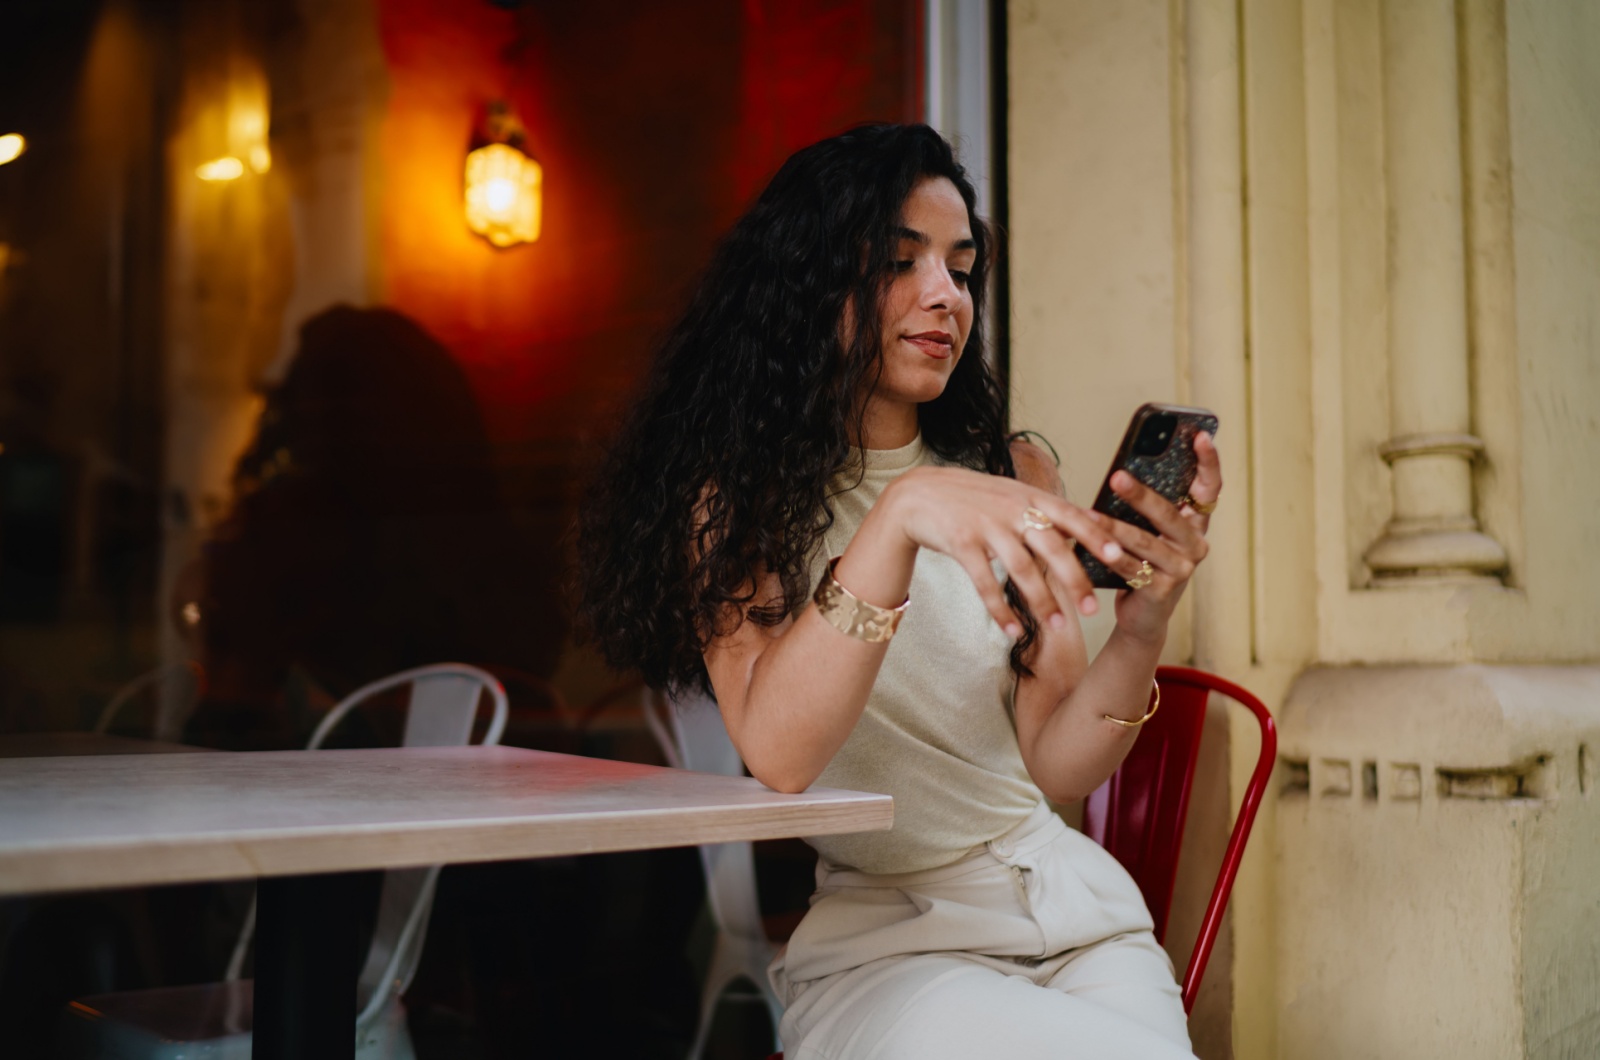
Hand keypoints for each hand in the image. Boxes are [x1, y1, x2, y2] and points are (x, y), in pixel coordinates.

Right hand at [881, 465, 1128, 636]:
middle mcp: (1011, 509)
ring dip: (1041, 601)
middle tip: (1092, 609)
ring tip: (1058, 627)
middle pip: (1051, 546)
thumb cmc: (970, 498)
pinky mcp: (961, 543)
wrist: (918, 495)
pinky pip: (985, 583)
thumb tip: (1087, 525)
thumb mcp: (1010, 494)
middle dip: (1075, 579)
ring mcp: (986, 526)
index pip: (1070, 515)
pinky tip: (1012, 631)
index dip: (1095, 535)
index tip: (1119, 556)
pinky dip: (1000, 610)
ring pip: (1021, 568)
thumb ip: (1043, 510)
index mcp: (1028, 496)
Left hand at [1092, 431, 1222, 643]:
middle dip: (1141, 494)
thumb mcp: (1149, 532)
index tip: (1201, 436)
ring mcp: (1182, 568)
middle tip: (1117, 477)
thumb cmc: (1142, 563)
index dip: (1209, 462)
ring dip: (1114, 527)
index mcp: (1195, 524)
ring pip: (1145, 542)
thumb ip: (1146, 509)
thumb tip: (1120, 474)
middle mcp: (1195, 544)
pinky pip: (1131, 567)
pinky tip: (1089, 547)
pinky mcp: (1162, 589)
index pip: (1210, 488)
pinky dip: (1108, 556)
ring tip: (1088, 513)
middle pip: (1169, 513)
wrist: (1142, 616)